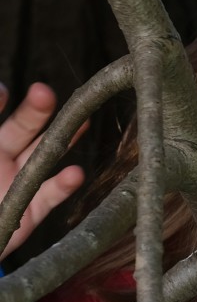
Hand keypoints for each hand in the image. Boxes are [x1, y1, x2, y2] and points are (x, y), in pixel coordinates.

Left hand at [0, 81, 85, 259]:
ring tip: (83, 122)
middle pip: (23, 128)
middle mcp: (3, 160)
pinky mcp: (31, 210)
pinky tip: (75, 173)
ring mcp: (19, 183)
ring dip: (64, 139)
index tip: (2, 91)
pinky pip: (50, 195)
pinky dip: (64, 185)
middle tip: (43, 93)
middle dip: (36, 111)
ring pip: (44, 156)